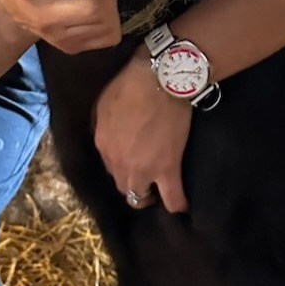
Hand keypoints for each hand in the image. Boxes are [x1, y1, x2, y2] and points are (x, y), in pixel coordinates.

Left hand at [94, 52, 191, 212]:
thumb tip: (108, 136)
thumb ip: (102, 125)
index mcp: (103, 145)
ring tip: (158, 191)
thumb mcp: (103, 103)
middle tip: (143, 173)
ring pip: (140, 198)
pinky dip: (178, 204)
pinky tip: (182, 205)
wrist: (159, 80)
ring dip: (148, 195)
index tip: (131, 157)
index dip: (121, 162)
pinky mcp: (168, 169)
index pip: (109, 165)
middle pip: (122, 184)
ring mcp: (143, 170)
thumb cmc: (131, 84)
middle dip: (131, 182)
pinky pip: (173, 199)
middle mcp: (119, 164)